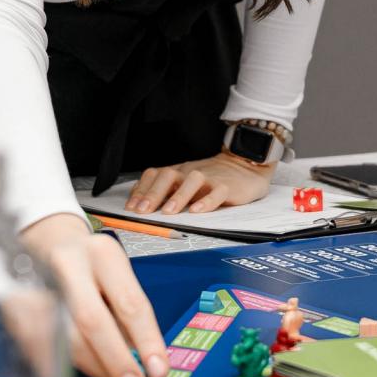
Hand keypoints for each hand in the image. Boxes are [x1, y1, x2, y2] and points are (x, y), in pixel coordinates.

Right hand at [20, 212, 168, 376]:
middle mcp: (69, 264)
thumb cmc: (89, 266)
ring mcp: (38, 283)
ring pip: (64, 337)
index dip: (146, 341)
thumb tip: (144, 363)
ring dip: (91, 366)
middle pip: (93, 320)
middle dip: (115, 360)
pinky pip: (38, 345)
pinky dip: (60, 366)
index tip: (158, 371)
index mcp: (103, 255)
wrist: (47, 242)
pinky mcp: (16, 303)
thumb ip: (128, 317)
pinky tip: (75, 374)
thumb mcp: (116, 276)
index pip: (130, 302)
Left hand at [125, 154, 274, 214]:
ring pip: (191, 181)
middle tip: (143, 212)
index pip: (155, 175)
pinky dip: (206, 202)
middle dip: (153, 194)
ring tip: (169, 212)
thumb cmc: (212, 178)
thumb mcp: (185, 181)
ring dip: (178, 197)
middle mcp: (190, 172)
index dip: (141, 190)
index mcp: (178, 171)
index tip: (131, 207)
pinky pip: (216, 192)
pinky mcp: (228, 186)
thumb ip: (167, 190)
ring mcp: (209, 178)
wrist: (245, 164)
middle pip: (168, 176)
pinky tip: (197, 211)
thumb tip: (139, 202)